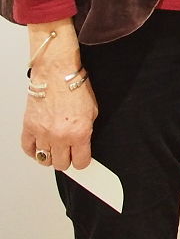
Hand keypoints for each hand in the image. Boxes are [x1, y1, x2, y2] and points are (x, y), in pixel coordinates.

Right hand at [20, 22, 96, 170]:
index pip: (81, 161)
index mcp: (79, 132)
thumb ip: (87, 130)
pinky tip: (40, 147)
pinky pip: (28, 149)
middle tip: (69, 153)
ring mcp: (43, 133)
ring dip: (51, 156)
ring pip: (45, 159)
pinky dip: (34, 151)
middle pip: (61, 164)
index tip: (82, 159)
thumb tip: (83, 144)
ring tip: (55, 149)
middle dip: (67, 160)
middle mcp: (60, 136)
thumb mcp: (93, 110)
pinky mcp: (29, 128)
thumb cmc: (75, 87)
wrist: (57, 73)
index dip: (82, 161)